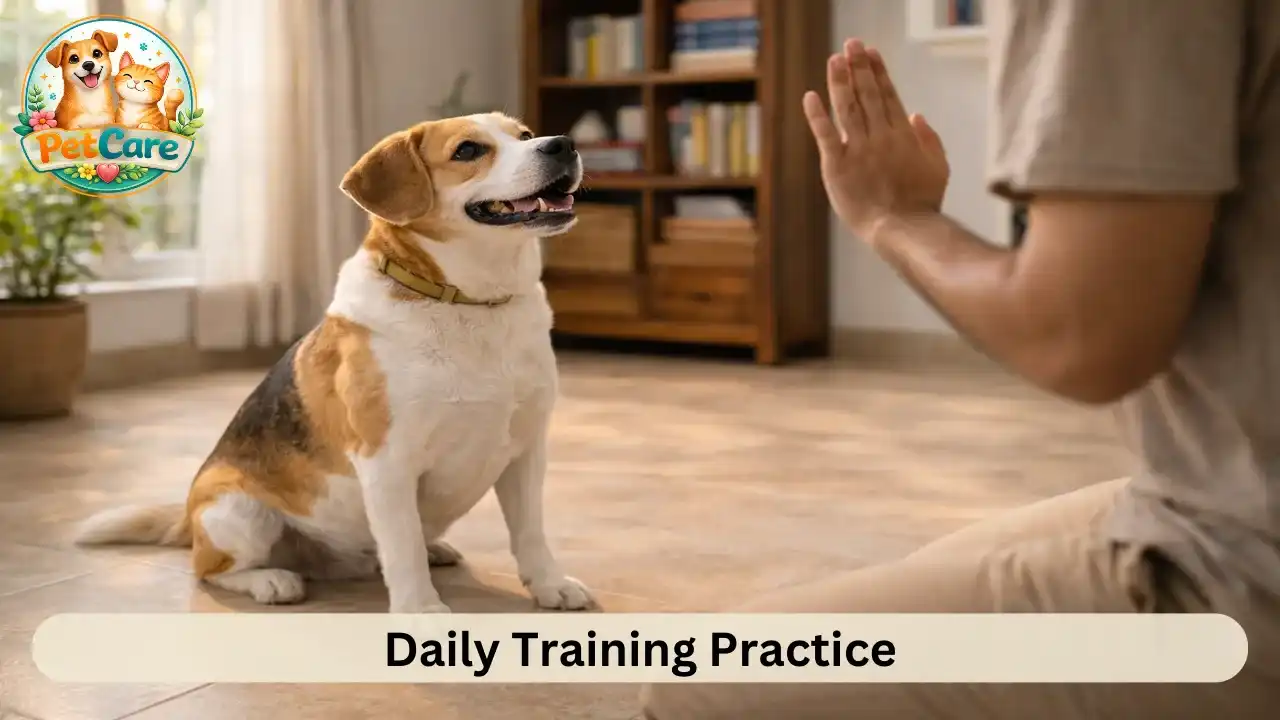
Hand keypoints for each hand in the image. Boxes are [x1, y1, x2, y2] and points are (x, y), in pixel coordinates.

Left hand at [803, 39, 949, 242]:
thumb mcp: (939, 167)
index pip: (888, 95)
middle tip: (851, 44)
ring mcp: (858, 150)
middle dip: (858, 67)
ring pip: (847, 108)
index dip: (877, 72)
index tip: (870, 53)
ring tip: (835, 59)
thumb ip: (929, 139)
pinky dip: (817, 114)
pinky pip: (825, 135)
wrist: (903, 229)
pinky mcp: (837, 166)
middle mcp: (881, 136)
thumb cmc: (922, 202)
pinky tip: (811, 96)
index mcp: (903, 135)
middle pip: (868, 94)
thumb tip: (916, 114)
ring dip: (840, 81)